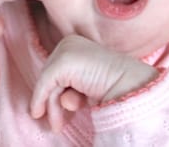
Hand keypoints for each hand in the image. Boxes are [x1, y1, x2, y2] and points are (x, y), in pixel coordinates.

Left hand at [30, 34, 157, 131]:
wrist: (129, 85)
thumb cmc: (115, 87)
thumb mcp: (88, 85)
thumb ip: (71, 87)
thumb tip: (61, 99)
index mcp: (78, 44)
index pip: (59, 71)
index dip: (56, 92)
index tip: (59, 114)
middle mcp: (71, 43)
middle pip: (52, 76)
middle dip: (53, 102)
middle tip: (56, 125)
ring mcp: (66, 50)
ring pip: (48, 82)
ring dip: (52, 107)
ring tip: (58, 124)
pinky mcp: (63, 62)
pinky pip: (44, 85)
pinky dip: (39, 100)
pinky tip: (38, 113)